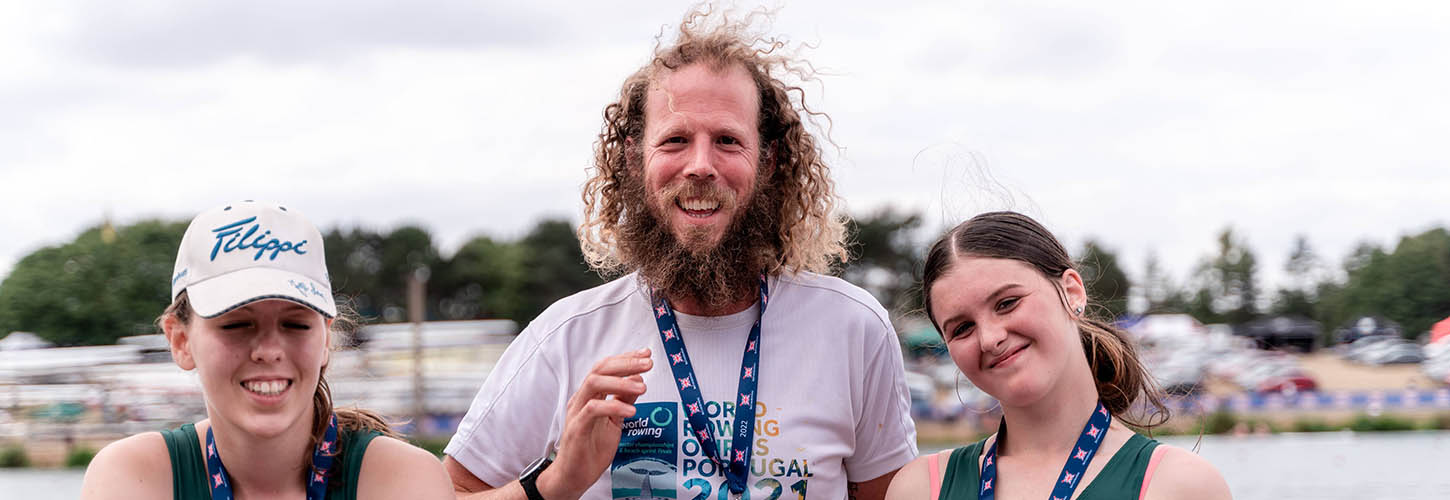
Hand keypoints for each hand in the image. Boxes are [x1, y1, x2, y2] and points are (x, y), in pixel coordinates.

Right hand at [538, 348, 652, 499]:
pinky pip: (593, 410)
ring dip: (620, 381)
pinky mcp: (576, 428)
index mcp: (590, 395)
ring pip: (594, 383)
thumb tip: (637, 379)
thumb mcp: (615, 421)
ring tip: (642, 386)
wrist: (574, 476)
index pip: (606, 368)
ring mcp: (577, 412)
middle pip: (600, 369)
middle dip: (626, 363)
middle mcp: (581, 399)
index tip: (646, 354)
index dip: (626, 358)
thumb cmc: (591, 449)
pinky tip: (630, 410)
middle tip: (648, 364)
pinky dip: (614, 406)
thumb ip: (623, 400)